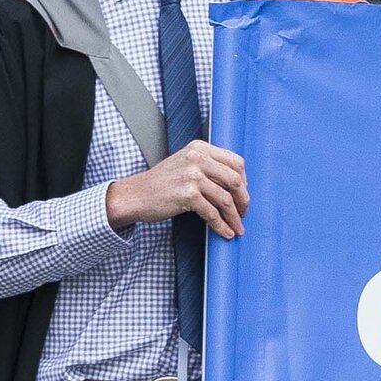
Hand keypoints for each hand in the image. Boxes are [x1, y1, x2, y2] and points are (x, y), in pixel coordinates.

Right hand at [107, 140, 248, 239]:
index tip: (242, 195)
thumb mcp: (186, 164)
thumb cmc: (162, 183)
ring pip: (225, 199)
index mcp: (200, 148)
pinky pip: (212, 213)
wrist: (136, 195)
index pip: (235, 162)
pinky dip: (221, 226)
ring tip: (236, 228)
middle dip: (243, 200)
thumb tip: (238, 185)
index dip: (244, 181)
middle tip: (243, 213)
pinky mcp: (187, 194)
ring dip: (234, 217)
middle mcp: (197, 158)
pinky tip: (224, 232)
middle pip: (235, 180)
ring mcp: (192, 175)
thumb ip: (209, 167)